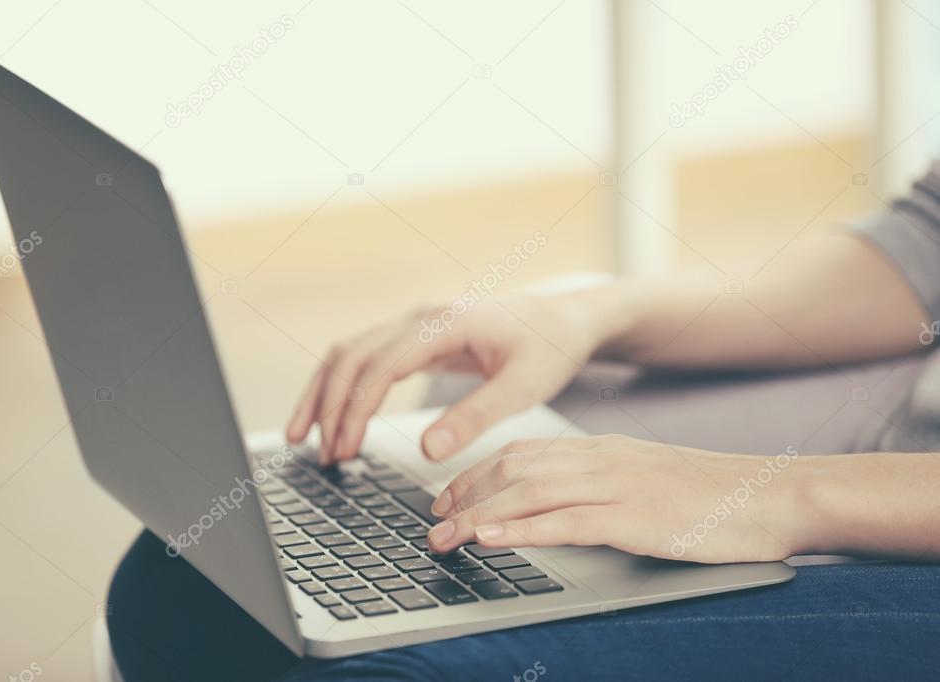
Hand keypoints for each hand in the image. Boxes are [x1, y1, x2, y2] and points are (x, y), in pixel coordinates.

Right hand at [286, 289, 617, 464]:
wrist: (565, 317)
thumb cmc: (550, 347)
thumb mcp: (524, 388)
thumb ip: (476, 417)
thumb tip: (428, 451)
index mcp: (445, 324)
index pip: (381, 364)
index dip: (355, 408)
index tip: (344, 449)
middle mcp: (422, 316)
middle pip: (352, 355)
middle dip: (328, 406)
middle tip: (324, 456)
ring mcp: (415, 322)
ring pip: (349, 351)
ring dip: (323, 393)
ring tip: (305, 438)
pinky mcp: (416, 335)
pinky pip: (365, 355)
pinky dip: (342, 385)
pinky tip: (334, 415)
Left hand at [426, 434, 810, 562]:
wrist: (772, 495)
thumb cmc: (715, 494)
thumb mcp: (648, 479)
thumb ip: (605, 484)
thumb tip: (565, 503)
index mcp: (602, 449)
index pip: (523, 452)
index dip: (478, 473)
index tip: (450, 496)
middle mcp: (600, 460)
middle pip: (514, 467)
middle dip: (465, 493)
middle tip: (432, 519)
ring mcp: (615, 486)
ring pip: (528, 493)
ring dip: (477, 517)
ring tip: (442, 538)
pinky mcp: (633, 518)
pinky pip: (564, 521)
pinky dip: (519, 530)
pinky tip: (488, 538)